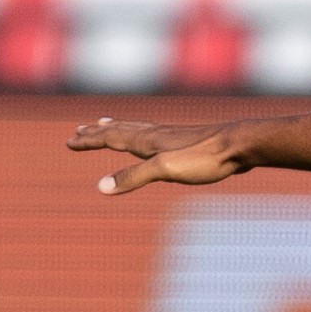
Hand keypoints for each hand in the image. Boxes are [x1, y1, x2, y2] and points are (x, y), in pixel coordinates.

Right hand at [71, 116, 246, 195]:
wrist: (240, 146)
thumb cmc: (204, 158)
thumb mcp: (165, 170)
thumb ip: (134, 177)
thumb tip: (101, 187)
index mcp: (146, 141)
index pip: (110, 138)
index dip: (89, 141)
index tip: (70, 141)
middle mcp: (155, 134)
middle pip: (120, 130)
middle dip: (98, 132)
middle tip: (80, 129)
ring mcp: (172, 137)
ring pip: (137, 130)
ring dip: (118, 128)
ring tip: (106, 124)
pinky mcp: (187, 142)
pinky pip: (155, 135)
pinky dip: (142, 133)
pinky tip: (153, 138)